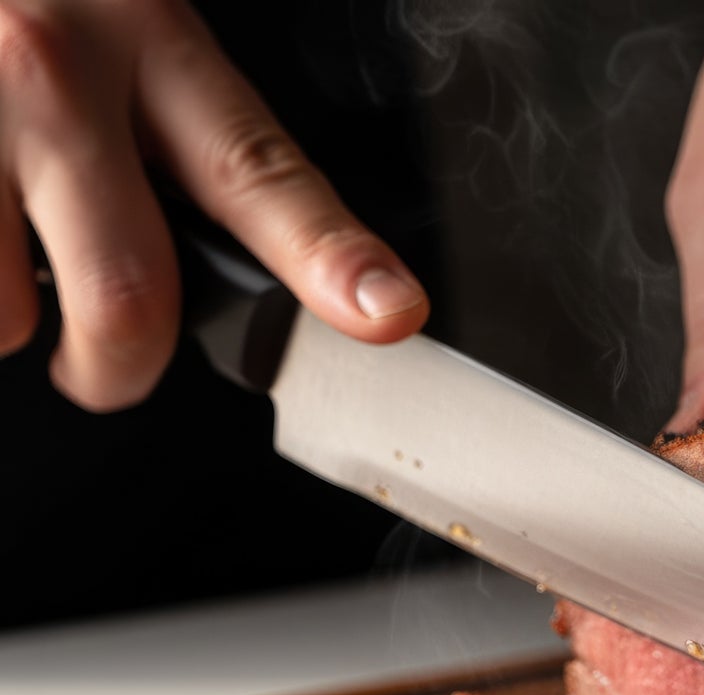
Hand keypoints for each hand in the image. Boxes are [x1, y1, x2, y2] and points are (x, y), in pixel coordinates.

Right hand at [0, 0, 427, 410]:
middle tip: (104, 368)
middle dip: (118, 373)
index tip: (387, 312)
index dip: (330, 258)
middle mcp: (48, 68)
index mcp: (143, 36)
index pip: (257, 172)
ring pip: (1, 317)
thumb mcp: (118, 17)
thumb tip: (246, 268)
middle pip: (127, 300)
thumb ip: (173, 133)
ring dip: (3, 319)